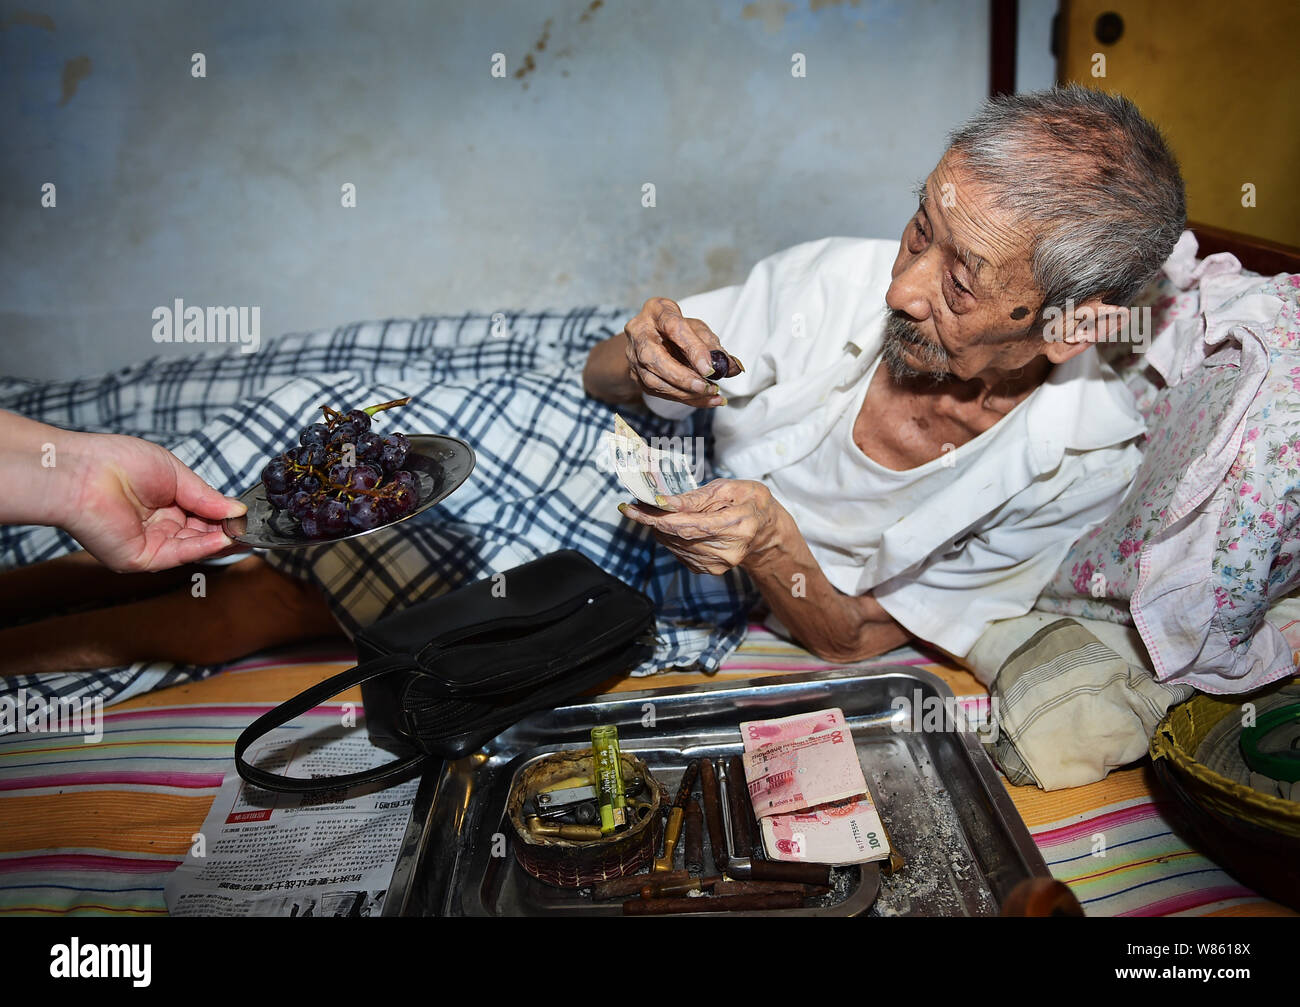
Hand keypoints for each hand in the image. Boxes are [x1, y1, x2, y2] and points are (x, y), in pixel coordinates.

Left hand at [59, 431, 246, 571]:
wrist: (82, 472)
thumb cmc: (118, 462)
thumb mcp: (176, 473)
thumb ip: (206, 496)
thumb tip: (237, 510)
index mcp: (162, 505)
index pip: (201, 516)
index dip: (224, 516)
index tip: (246, 515)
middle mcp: (156, 527)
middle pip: (200, 536)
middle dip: (226, 532)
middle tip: (252, 528)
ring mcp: (148, 544)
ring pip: (192, 548)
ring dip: (219, 541)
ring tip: (244, 532)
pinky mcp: (138, 558)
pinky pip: (177, 555)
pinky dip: (201, 548)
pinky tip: (222, 538)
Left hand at [617, 478, 783, 574]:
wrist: (766, 532)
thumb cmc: (750, 503)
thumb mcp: (730, 488)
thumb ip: (697, 497)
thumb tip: (665, 502)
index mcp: (738, 525)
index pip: (690, 525)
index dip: (659, 518)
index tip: (633, 509)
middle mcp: (728, 550)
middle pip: (678, 536)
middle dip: (651, 520)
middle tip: (633, 505)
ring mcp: (719, 564)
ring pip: (675, 545)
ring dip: (658, 528)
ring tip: (650, 511)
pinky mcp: (710, 570)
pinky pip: (679, 552)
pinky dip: (670, 537)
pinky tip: (670, 524)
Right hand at [623, 297, 740, 408]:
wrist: (652, 338)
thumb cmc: (677, 329)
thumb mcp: (697, 329)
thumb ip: (714, 346)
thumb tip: (733, 367)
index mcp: (656, 310)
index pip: (673, 327)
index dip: (693, 348)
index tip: (711, 368)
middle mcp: (638, 332)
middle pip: (653, 357)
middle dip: (682, 377)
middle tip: (707, 387)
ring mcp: (633, 356)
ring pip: (653, 380)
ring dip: (684, 392)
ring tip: (710, 394)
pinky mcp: (636, 376)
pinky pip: (658, 392)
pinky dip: (684, 399)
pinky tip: (705, 400)